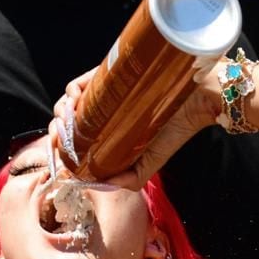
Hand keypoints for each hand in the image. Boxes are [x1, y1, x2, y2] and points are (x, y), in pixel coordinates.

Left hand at [50, 63, 215, 189]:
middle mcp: (107, 110)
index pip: (80, 136)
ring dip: (62, 110)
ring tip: (68, 118)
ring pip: (71, 100)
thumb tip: (102, 184)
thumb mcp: (153, 160)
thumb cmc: (178, 130)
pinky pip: (83, 82)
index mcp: (113, 130)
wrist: (199, 101)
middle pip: (70, 118)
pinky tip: (74, 100)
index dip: (64, 144)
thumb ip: (133, 178)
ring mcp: (108, 92)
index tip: (60, 152)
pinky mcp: (113, 74)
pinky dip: (72, 91)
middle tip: (61, 135)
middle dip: (59, 128)